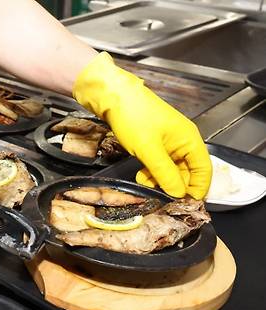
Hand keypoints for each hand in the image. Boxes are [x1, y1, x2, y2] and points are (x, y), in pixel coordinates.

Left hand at [72, 52, 211, 199]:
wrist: (113, 97)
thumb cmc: (134, 119)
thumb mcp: (149, 150)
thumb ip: (165, 173)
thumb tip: (178, 194)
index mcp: (189, 140)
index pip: (204, 170)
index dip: (198, 188)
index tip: (187, 205)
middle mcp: (183, 141)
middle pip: (188, 171)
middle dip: (175, 185)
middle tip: (162, 198)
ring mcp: (168, 141)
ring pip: (171, 168)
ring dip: (161, 179)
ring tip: (145, 183)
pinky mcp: (154, 142)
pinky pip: (159, 162)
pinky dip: (152, 171)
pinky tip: (141, 176)